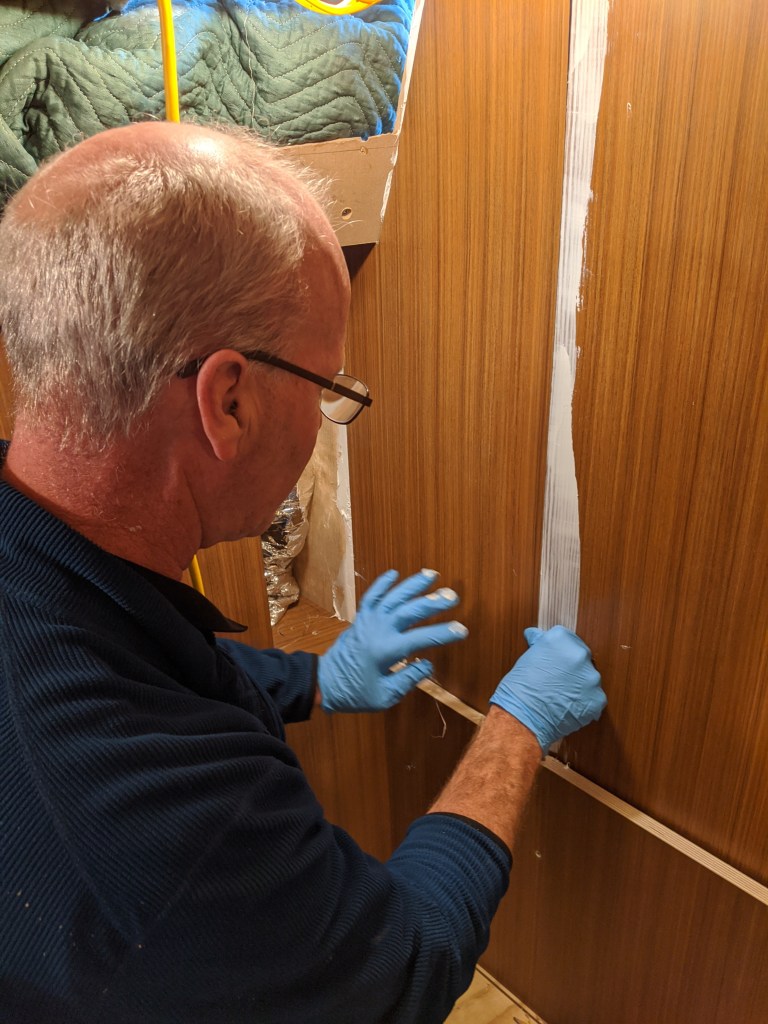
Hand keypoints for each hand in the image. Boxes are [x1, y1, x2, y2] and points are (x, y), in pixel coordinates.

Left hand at [318, 569, 468, 712]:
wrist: (325, 683)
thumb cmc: (355, 693)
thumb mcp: (385, 696)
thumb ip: (408, 679)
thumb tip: (427, 664)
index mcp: (387, 651)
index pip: (422, 638)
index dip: (443, 634)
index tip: (461, 630)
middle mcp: (379, 630)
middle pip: (409, 610)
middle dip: (433, 602)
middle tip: (452, 596)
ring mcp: (368, 621)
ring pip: (393, 597)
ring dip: (412, 585)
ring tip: (432, 575)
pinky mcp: (360, 619)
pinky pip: (371, 596)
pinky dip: (382, 583)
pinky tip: (394, 574)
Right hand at [490, 626, 605, 753]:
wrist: (522, 717)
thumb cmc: (520, 688)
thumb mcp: (527, 658)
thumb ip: (540, 644)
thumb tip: (535, 634)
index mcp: (561, 639)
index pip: (568, 638)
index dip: (560, 652)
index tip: (555, 661)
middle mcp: (580, 654)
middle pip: (581, 657)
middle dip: (572, 668)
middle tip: (557, 680)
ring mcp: (591, 677)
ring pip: (589, 679)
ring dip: (579, 686)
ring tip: (561, 696)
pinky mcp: (597, 699)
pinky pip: (594, 698)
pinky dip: (584, 703)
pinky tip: (568, 706)